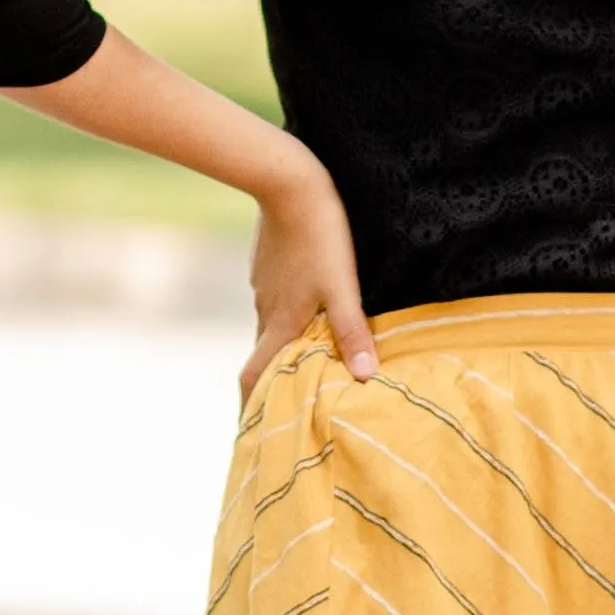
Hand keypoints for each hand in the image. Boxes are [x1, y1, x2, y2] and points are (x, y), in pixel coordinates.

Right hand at [241, 151, 377, 402]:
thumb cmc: (320, 237)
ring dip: (284, 348)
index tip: (250, 432)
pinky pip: (274, 302)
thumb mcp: (343, 287)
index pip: (253, 378)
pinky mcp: (266, 267)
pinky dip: (286, 317)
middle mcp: (266, 311)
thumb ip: (352, 332)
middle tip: (285, 401)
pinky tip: (306, 309)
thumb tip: (366, 377)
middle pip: (263, 357)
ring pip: (271, 328)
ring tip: (306, 359)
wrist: (287, 182)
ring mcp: (263, 288)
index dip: (249, 408)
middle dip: (271, 383)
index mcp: (281, 324)